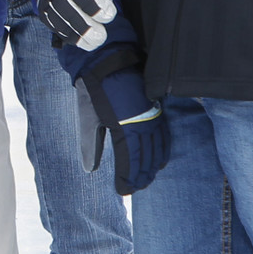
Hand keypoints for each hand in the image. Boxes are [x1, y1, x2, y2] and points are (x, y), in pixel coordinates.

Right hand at [32, 0, 117, 50]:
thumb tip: (105, 2)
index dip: (94, 4)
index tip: (108, 15)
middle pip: (64, 6)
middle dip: (83, 24)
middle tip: (100, 36)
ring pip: (55, 16)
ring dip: (73, 32)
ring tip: (91, 42)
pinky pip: (48, 18)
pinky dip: (62, 30)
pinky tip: (75, 38)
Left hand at [74, 48, 167, 194]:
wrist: (108, 62)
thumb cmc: (94, 90)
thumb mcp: (88, 118)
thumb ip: (92, 144)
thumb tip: (90, 168)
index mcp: (122, 128)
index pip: (129, 161)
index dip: (127, 178)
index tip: (124, 191)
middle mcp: (141, 125)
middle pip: (145, 159)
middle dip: (141, 176)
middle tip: (137, 188)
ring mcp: (151, 118)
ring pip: (156, 150)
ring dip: (153, 167)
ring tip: (148, 179)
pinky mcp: (156, 110)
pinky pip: (164, 136)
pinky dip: (163, 151)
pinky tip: (161, 161)